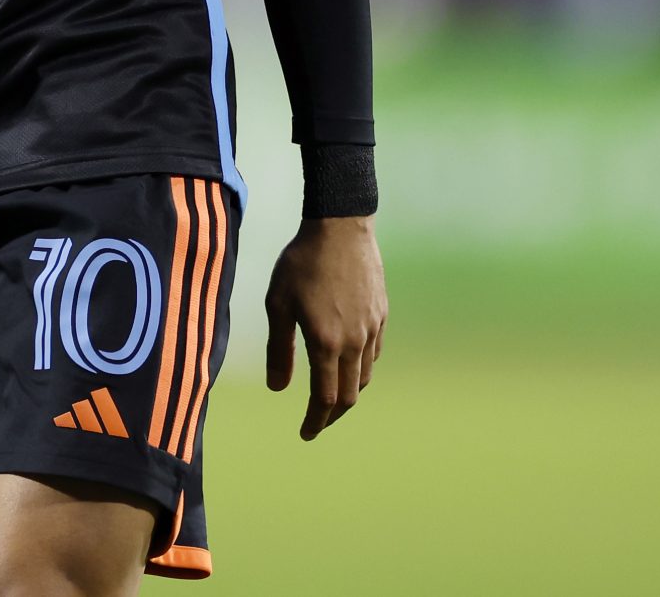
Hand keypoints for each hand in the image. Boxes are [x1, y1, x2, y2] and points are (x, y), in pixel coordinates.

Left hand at [264, 215, 386, 440]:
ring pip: (364, 376)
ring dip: (348, 393)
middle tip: (317, 422)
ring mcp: (372, 328)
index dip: (315, 421)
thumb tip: (278, 389)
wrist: (340, 226)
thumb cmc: (302, 262)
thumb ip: (279, 349)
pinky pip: (374, 352)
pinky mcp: (381, 313)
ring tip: (331, 396)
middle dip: (332, 415)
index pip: (325, 399)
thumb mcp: (278, 304)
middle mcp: (354, 342)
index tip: (305, 433)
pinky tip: (348, 363)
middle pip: (349, 395)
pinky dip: (361, 368)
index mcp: (327, 343)